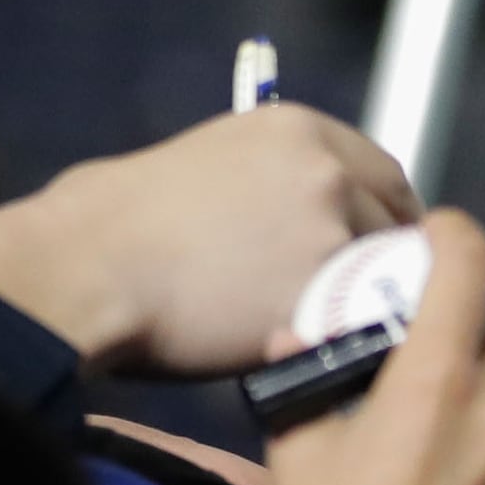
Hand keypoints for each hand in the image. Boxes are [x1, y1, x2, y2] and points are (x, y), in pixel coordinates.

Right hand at [0, 104, 418, 374]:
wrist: (90, 266)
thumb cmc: (112, 221)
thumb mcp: (199, 164)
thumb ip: (260, 181)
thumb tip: (271, 212)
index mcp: (297, 129)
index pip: (383, 173)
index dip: (385, 215)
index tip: (379, 244)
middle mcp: (327, 170)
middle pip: (394, 221)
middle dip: (385, 258)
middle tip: (363, 299)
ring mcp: (329, 230)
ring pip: (381, 277)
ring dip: (367, 302)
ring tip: (335, 332)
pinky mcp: (318, 293)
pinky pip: (356, 324)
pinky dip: (345, 340)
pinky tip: (322, 355)